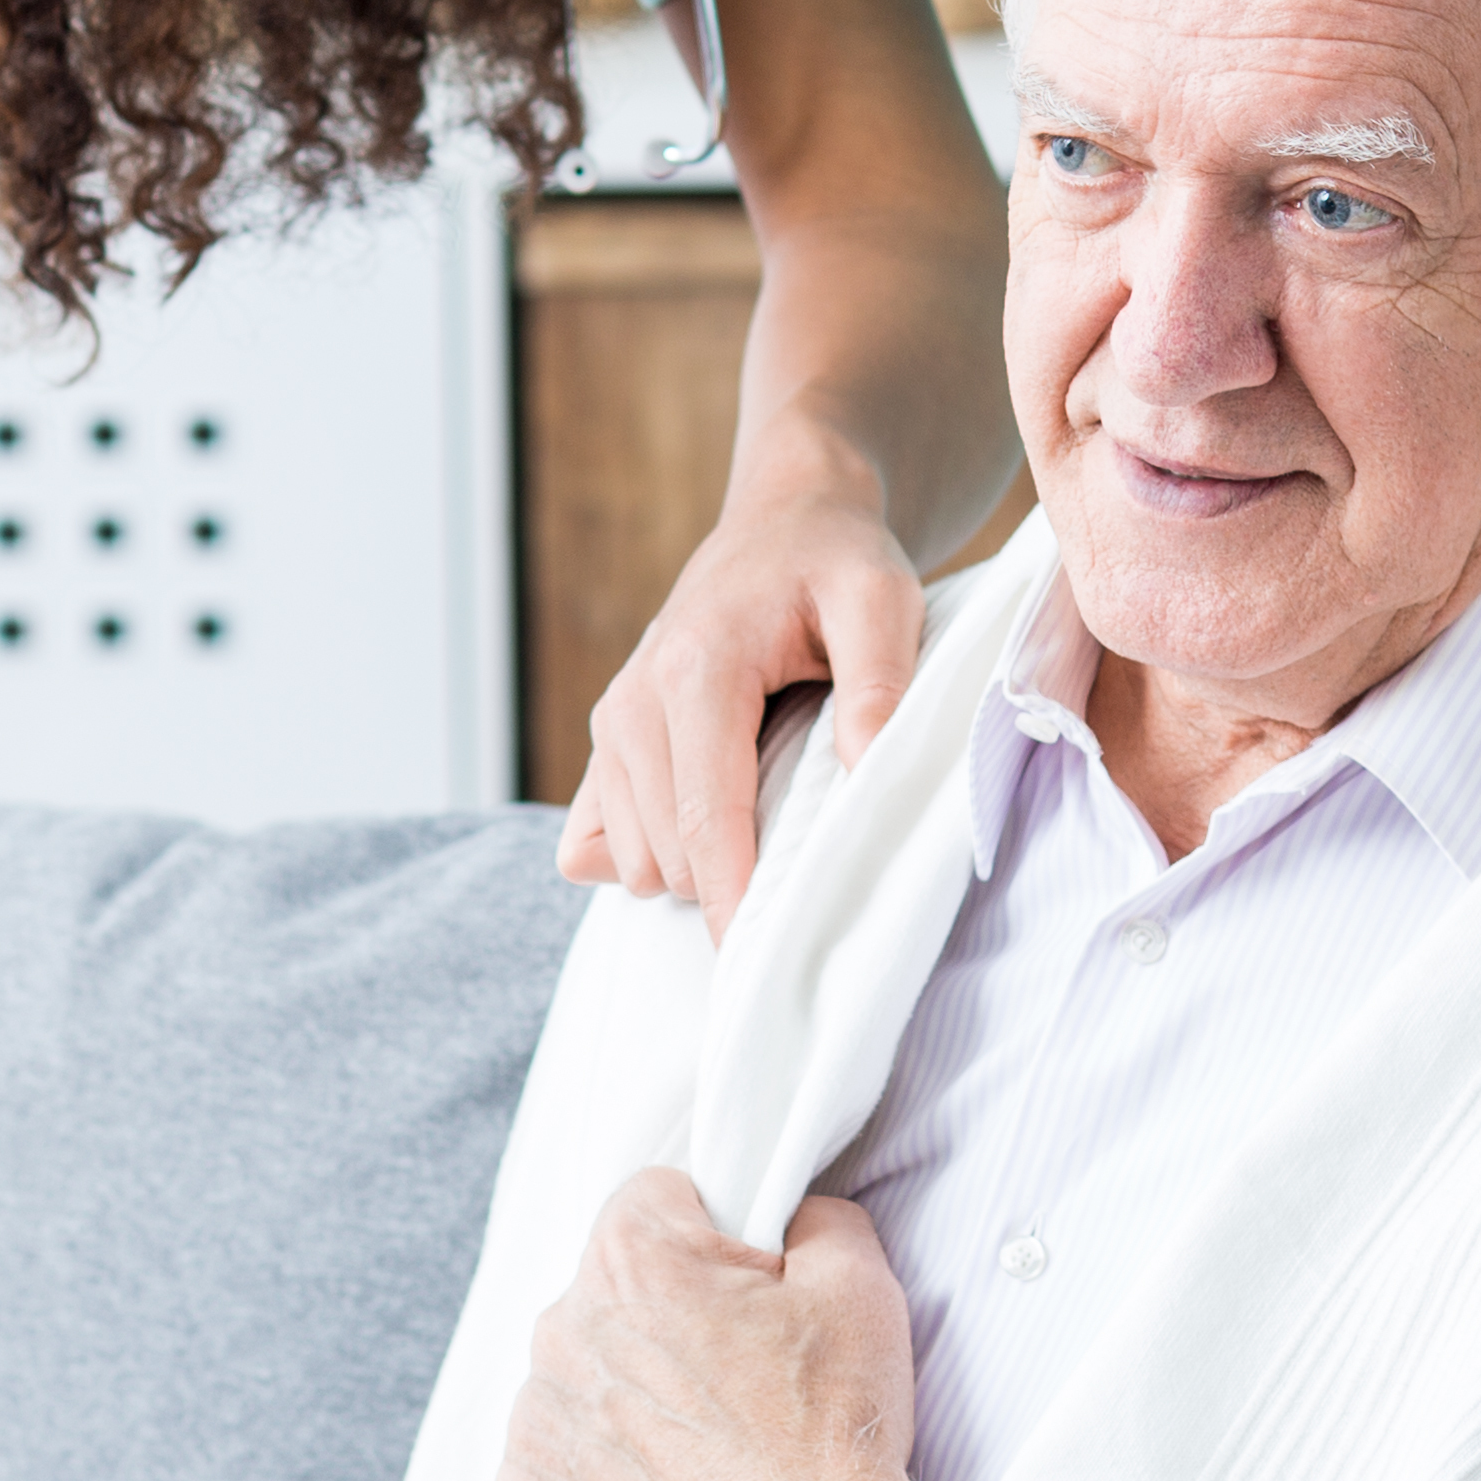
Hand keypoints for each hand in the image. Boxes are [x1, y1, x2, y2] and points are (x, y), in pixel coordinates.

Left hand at [494, 1169, 935, 1480]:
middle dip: (664, 1318)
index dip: (716, 1239)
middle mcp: (559, 1331)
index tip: (750, 1294)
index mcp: (627, 1259)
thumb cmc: (837, 1435)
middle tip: (737, 1381)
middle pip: (609, 1291)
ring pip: (580, 1375)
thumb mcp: (858, 1282)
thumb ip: (809, 1213)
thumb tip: (783, 1210)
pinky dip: (601, 1473)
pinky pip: (558, 1458)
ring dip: (626, 1397)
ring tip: (704, 1451)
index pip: (656, 1201)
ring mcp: (534, 1425)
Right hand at [560, 467, 930, 933]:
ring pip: (630, 859)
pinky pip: (597, 842)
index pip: (702, 817)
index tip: (766, 961)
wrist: (783, 520)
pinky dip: (649, 858)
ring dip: (694, 873)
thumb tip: (866, 769)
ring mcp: (611, 724)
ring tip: (769, 842)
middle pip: (664, 854)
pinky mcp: (607, 743)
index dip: (732, 899)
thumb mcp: (883, 599)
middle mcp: (633, 702)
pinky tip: (710, 838)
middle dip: (727, 890)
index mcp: (695, 670)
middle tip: (805, 887)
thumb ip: (880, 681)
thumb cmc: (835, 560)